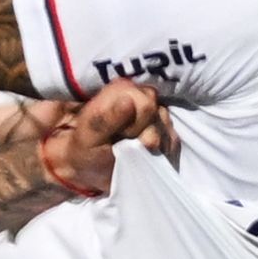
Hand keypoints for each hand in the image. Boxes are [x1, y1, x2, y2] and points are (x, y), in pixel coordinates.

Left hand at [43, 78, 175, 193]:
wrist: (89, 169)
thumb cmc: (84, 151)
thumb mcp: (88, 138)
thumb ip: (105, 120)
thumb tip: (128, 102)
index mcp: (119, 89)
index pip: (145, 104)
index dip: (135, 125)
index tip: (120, 136)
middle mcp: (140, 94)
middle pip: (159, 113)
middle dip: (145, 134)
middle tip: (125, 144)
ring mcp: (154, 111)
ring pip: (168, 127)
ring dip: (153, 145)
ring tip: (133, 151)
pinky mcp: (164, 128)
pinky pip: (173, 140)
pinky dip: (162, 151)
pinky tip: (146, 156)